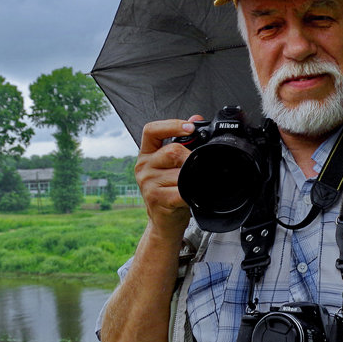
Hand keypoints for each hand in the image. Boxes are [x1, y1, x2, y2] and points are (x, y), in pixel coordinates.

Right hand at [134, 116, 201, 236]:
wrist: (164, 223)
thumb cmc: (170, 192)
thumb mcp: (173, 165)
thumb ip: (183, 141)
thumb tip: (195, 118)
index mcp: (146, 154)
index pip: (151, 130)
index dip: (171, 124)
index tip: (190, 127)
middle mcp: (143, 167)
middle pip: (172, 150)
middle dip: (191, 158)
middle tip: (198, 168)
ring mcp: (147, 183)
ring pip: (180, 172)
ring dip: (192, 179)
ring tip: (192, 185)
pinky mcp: (156, 199)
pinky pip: (181, 190)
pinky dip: (192, 192)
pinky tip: (192, 195)